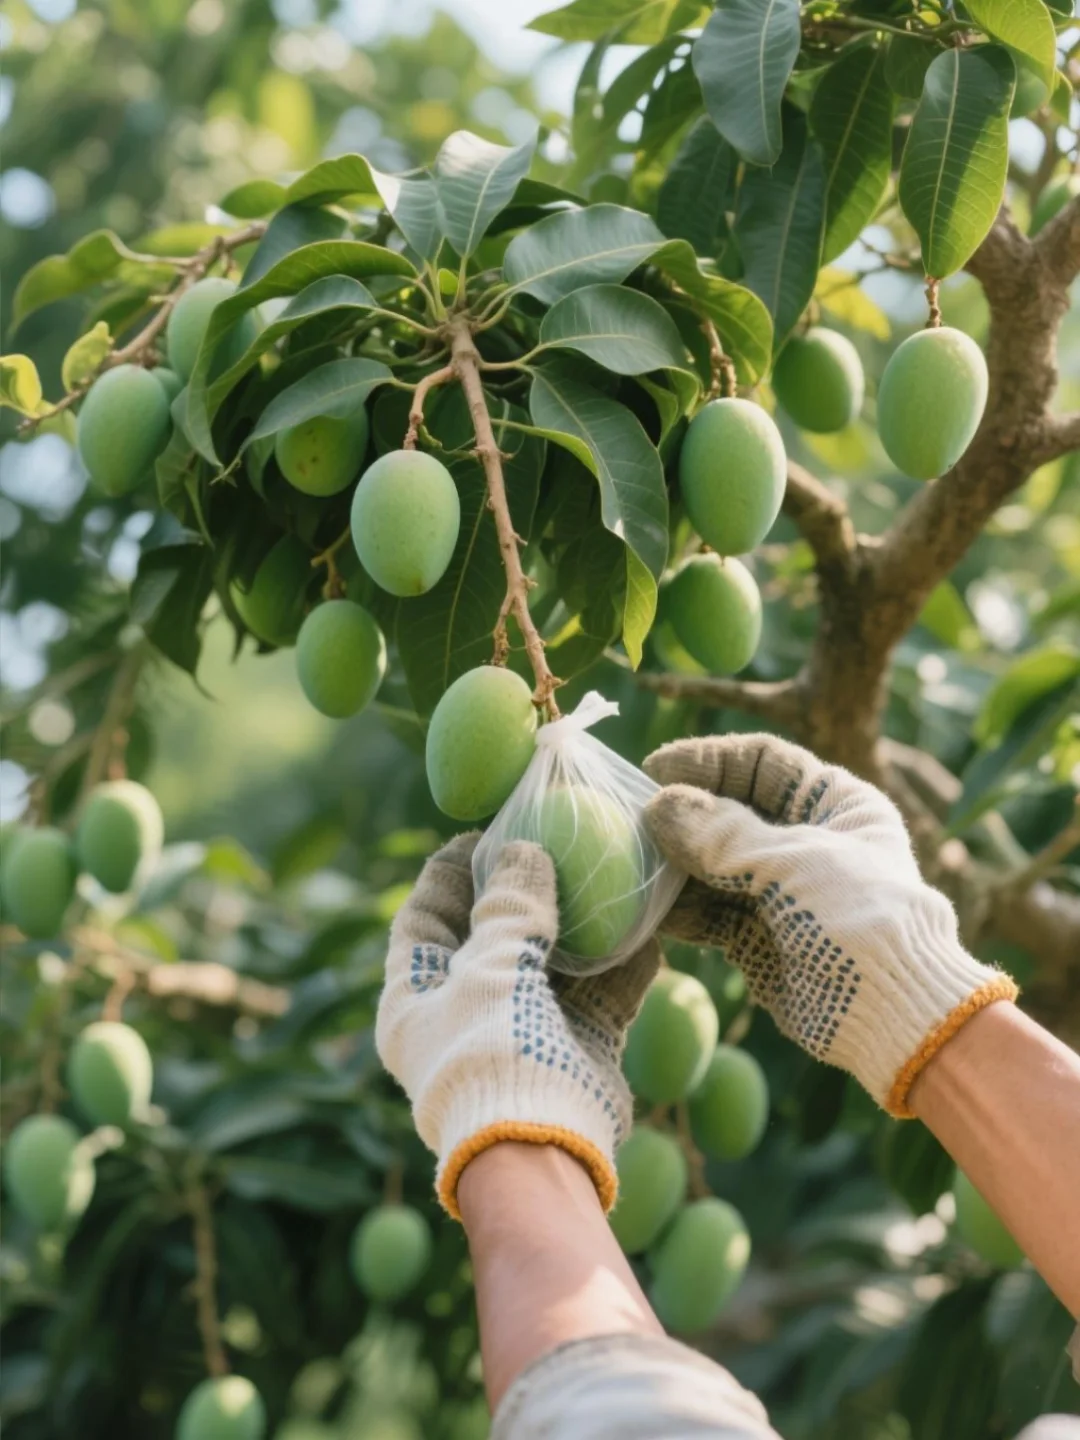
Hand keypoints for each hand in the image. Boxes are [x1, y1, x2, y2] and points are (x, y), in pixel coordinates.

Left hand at [376, 834, 659, 1216]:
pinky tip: (650, 930)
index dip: (449, 873)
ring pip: (552, 966)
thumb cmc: (490, 1050)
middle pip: (490, 937)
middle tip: (551, 841)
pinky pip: (599, 998)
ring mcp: (520, 1036)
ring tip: (607, 873)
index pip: (423, 919)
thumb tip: (523, 853)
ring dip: (581, 926)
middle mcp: (463, 1017)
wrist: (538, 1151)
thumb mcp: (489, 965)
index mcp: (413, 999)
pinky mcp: (572, 1052)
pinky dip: (623, 967)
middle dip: (522, 891)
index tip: (480, 832)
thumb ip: (508, 906)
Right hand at [643, 734, 1016, 1114]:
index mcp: (836, 803)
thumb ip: (721, 833)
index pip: (762, 761)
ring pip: (714, 867)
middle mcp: (810, 844)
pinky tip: (650, 909)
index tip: (656, 769)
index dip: (709, 759)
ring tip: (634, 863)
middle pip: (731, 814)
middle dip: (682, 816)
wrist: (892, 1012)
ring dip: (674, 865)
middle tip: (632, 817)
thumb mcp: (791, 860)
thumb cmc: (858, 915)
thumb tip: (659, 806)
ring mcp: (784, 895)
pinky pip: (710, 915)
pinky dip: (680, 912)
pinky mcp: (761, 941)